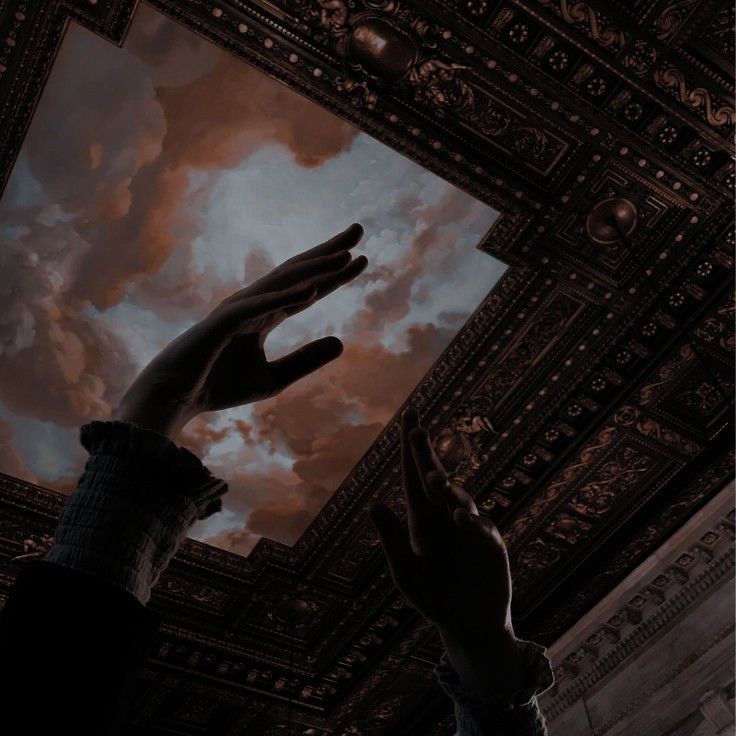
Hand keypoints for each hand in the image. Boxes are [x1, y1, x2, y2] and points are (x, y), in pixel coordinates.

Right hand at [117, 224, 366, 438]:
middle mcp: (254, 304)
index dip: (335, 275)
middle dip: (328, 251)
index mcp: (265, 315)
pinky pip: (260, 307)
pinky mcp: (222, 322)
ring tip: (345, 255)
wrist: (175, 399)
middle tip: (358, 229)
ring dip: (313, 268)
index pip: (307, 289)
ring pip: (282, 283)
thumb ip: (306, 360)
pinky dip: (286, 298)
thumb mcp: (274, 378)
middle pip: (298, 272)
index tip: (362, 260)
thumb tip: (343, 342)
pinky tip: (313, 291)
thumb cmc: (218, 386)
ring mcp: (237, 309)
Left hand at [370, 409, 524, 696]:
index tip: (408, 418)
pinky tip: (457, 517)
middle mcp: (445, 516)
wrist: (468, 624)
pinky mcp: (490, 545)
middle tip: (415, 430)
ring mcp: (469, 528)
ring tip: (431, 480)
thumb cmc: (433, 597)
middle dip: (424, 453)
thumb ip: (391, 539)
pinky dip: (468, 520)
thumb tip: (374, 504)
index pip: (412, 476)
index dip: (410, 448)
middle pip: (434, 476)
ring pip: (457, 498)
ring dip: (444, 488)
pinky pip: (479, 527)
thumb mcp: (406, 571)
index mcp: (422, 518)